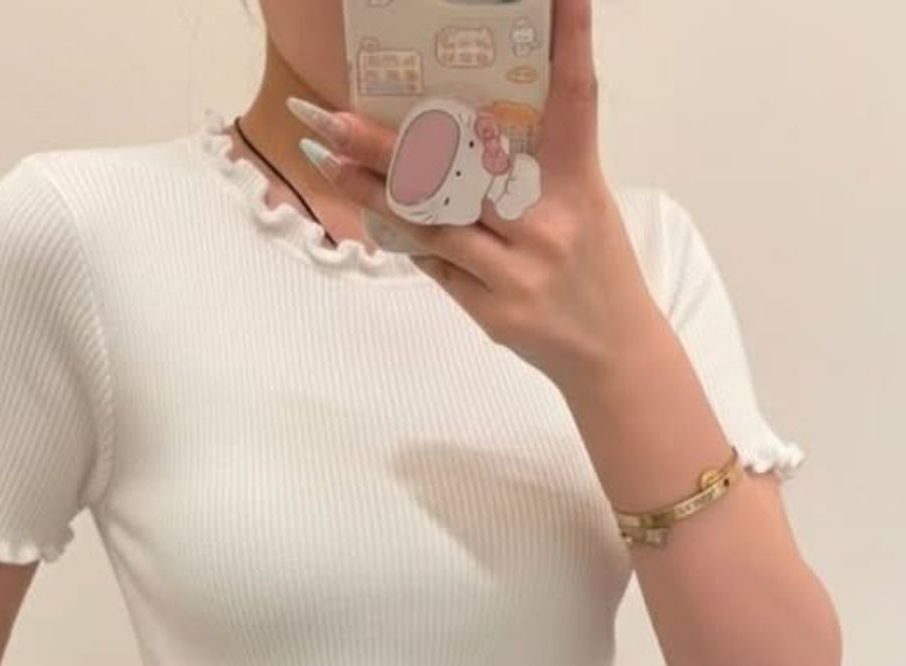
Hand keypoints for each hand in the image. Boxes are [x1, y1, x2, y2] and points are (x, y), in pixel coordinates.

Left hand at [291, 0, 665, 390]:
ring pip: (431, 221)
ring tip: (325, 158)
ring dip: (370, 190)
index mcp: (578, 183)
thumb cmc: (595, 271)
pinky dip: (406, 239)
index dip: (570, 38)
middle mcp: (548, 223)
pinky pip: (437, 267)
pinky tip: (372, 217)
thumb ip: (529, 174)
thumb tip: (454, 141)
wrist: (613, 353)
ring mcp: (519, 271)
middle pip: (457, 169)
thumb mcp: (583, 208)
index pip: (574, 100)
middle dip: (387, 142)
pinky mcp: (496, 312)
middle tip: (330, 115)